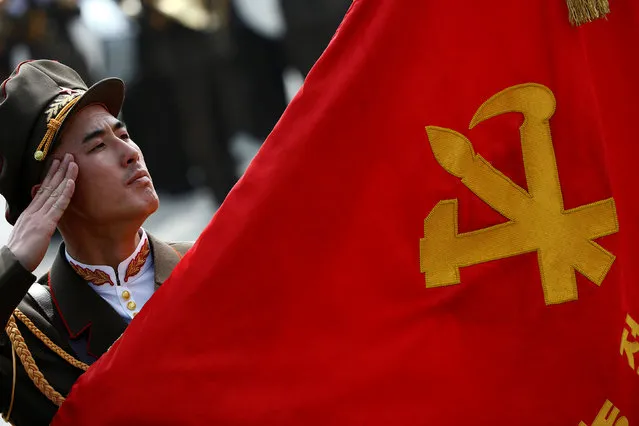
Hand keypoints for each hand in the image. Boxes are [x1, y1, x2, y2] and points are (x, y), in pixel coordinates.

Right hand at [7, 154, 77, 271]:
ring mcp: (39, 216)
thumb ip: (36, 224)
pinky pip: (58, 205)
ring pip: (55, 192)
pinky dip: (65, 193)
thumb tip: (43, 220)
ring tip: (72, 163)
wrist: (12, 263)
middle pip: (48, 186)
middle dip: (59, 170)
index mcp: (30, 213)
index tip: (57, 164)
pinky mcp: (45, 224)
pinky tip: (71, 183)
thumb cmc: (21, 253)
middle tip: (67, 156)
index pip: (42, 190)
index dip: (50, 176)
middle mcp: (34, 210)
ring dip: (65, 176)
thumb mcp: (28, 234)